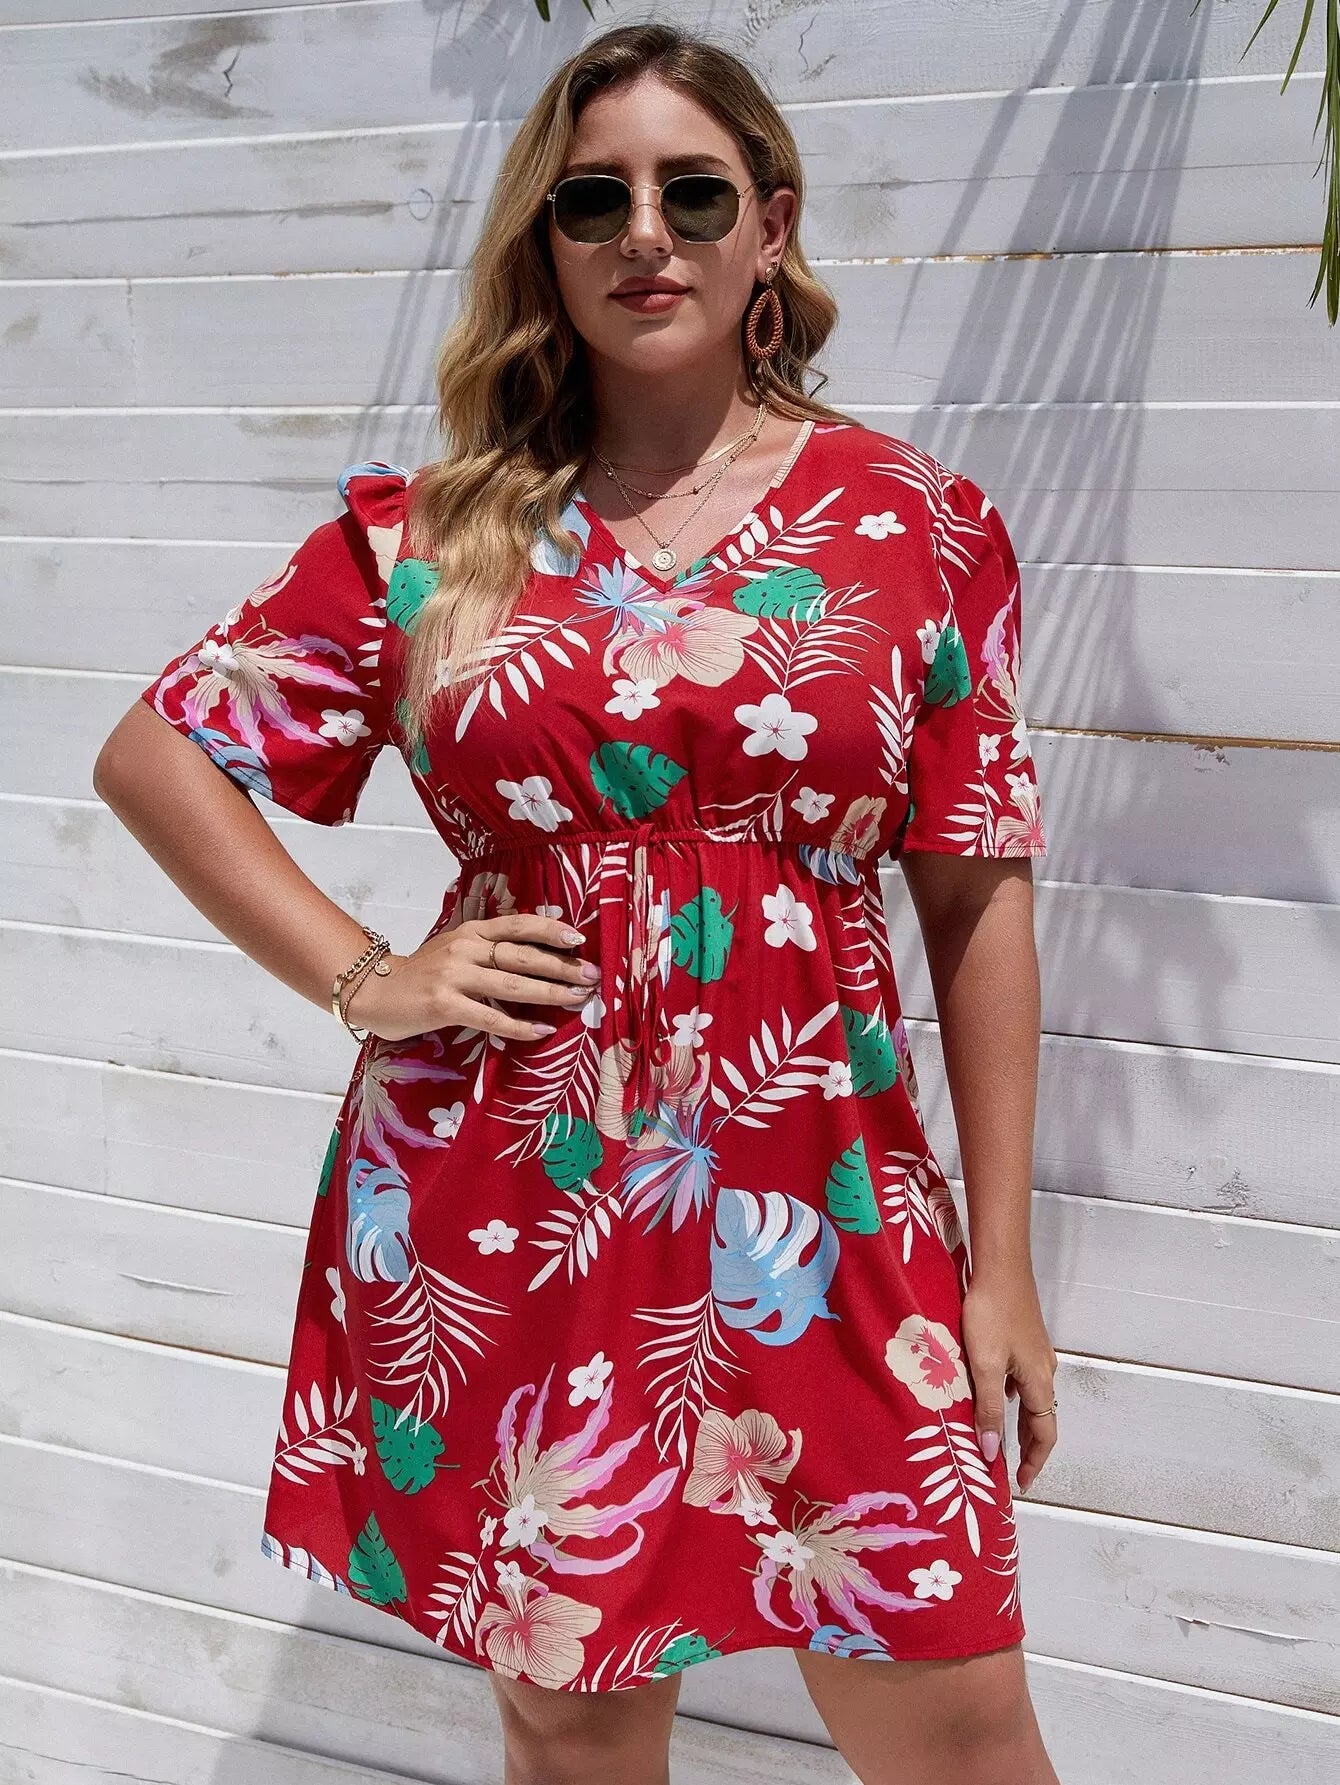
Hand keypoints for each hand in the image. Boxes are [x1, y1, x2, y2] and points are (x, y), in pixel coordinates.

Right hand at [343, 911, 600, 1043]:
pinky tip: (542, 1031)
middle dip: (562, 966)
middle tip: (592, 977)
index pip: (519, 925)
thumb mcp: (456, 949)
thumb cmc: (422, 974)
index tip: (580, 940)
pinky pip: (490, 1017)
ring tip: (577, 1000)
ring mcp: (453, 976)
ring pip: (512, 985)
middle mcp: (464, 948)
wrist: (374, 992)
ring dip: (550, 993)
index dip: (551, 930)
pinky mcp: (443, 1005)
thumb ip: (489, 949)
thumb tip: (538, 955)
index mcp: (471, 931)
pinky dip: (518, 1026)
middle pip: (523, 956)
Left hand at [961, 1268, 1057, 1494]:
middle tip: (1009, 1467)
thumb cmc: (991, 1314)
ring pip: (1031, 1398)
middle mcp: (1044, 1370)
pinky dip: (1010, 1397)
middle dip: (1028, 1446)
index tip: (1019, 1482)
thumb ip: (987, 1408)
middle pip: (1041, 1418)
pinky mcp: (1024, 1337)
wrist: (1000, 1265)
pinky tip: (991, 1394)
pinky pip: (1021, 1379)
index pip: (1045, 1434)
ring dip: (1019, 1422)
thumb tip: (991, 1452)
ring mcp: (1035, 1353)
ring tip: (996, 1436)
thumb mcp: (985, 1365)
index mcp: (1039, 1381)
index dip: (1034, 1461)